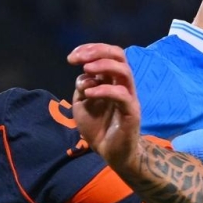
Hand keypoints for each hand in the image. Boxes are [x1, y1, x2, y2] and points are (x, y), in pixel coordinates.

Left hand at [65, 43, 143, 171]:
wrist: (110, 152)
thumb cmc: (98, 127)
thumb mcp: (81, 105)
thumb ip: (82, 88)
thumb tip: (84, 76)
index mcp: (111, 79)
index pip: (106, 54)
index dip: (89, 50)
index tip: (71, 57)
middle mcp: (122, 84)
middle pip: (118, 55)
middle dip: (97, 52)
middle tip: (78, 59)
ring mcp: (128, 96)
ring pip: (124, 71)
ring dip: (103, 65)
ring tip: (86, 69)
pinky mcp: (131, 111)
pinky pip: (122, 95)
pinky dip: (104, 90)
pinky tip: (89, 93)